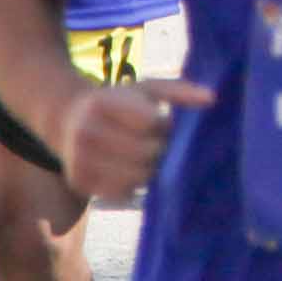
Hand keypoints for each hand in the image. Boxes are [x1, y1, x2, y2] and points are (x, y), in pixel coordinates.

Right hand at [61, 78, 213, 204]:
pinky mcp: (80, 182)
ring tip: (146, 156)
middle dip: (161, 150)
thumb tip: (212, 98)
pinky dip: (134, 184)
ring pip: (138, 177)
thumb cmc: (119, 103)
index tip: (163, 123)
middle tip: (159, 144)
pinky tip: (130, 169)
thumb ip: (179, 91)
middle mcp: (86, 131)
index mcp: (103, 102)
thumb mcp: (145, 89)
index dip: (165, 125)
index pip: (151, 123)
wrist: (69, 120)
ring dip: (151, 170)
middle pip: (147, 153)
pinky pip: (123, 192)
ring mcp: (80, 159)